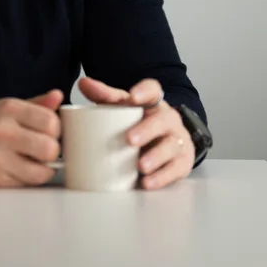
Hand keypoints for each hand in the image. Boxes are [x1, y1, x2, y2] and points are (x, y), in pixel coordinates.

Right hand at [0, 90, 62, 186]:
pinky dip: (28, 179)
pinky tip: (18, 170)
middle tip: (43, 151)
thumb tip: (58, 96)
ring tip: (34, 162)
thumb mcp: (7, 109)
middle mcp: (2, 130)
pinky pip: (26, 183)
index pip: (51, 121)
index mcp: (9, 108)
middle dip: (52, 152)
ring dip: (43, 169)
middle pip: (50, 147)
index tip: (49, 133)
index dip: (56, 130)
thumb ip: (36, 104)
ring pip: (41, 171)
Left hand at [78, 76, 194, 189]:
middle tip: (130, 140)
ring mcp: (178, 140)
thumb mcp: (122, 107)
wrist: (165, 143)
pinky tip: (148, 183)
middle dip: (148, 130)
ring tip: (140, 166)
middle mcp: (168, 119)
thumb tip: (83, 83)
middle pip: (163, 120)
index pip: (153, 90)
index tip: (133, 97)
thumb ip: (104, 96)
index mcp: (153, 103)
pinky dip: (162, 177)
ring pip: (172, 146)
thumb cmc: (138, 122)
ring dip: (156, 157)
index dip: (144, 91)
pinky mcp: (182, 162)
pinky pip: (176, 169)